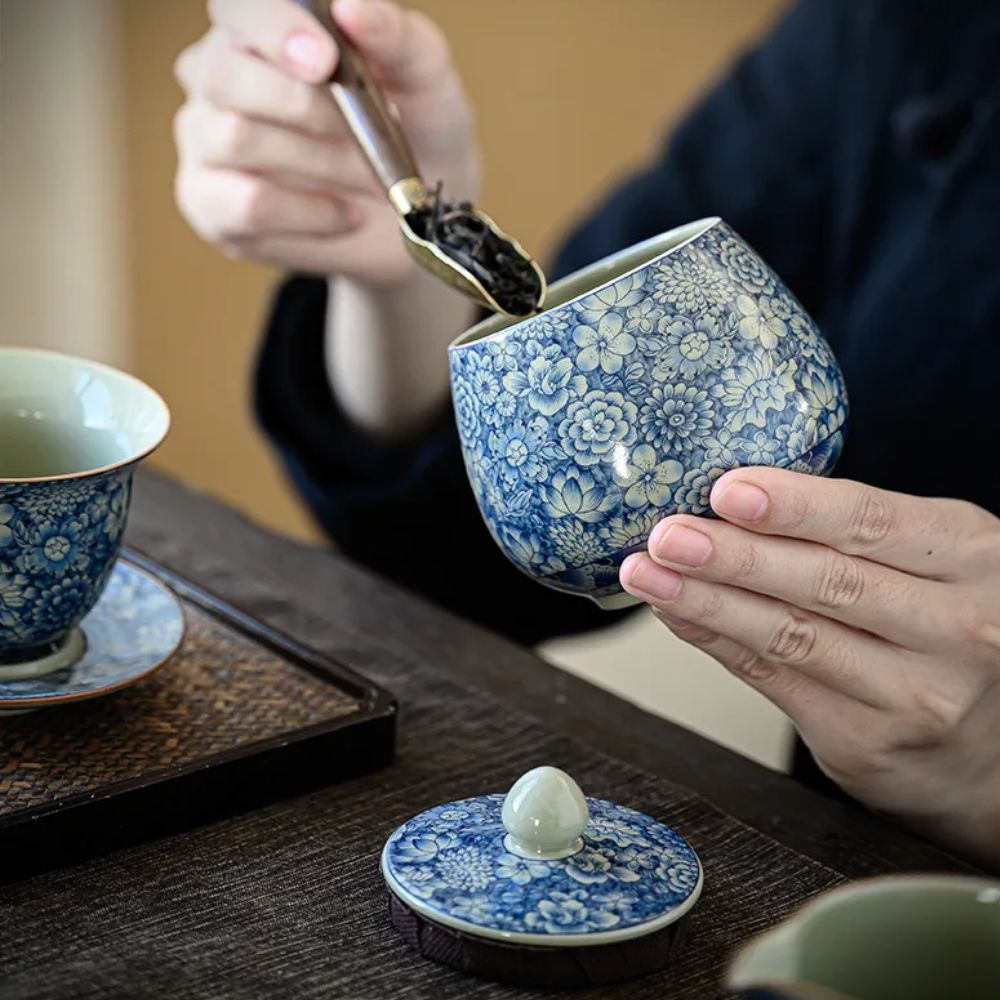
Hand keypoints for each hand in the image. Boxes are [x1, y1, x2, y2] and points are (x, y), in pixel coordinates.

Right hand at [173, 0, 478, 284]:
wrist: (415, 216)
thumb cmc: (415, 132)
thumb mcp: (424, 81)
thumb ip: (396, 39)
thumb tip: (352, 9)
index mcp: (262, 29)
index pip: (237, 7)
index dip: (274, 28)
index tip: (324, 59)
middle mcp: (219, 76)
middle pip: (226, 75)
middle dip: (308, 109)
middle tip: (368, 137)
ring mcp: (206, 140)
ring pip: (236, 138)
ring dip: (320, 164)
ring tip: (370, 180)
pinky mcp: (212, 205)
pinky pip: (247, 204)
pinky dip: (309, 212)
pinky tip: (345, 215)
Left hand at [620, 468, 999, 869]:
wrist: (994, 748)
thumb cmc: (947, 627)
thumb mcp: (935, 561)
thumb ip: (856, 533)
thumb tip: (734, 500)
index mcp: (973, 558)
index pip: (873, 523)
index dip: (796, 506)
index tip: (728, 490)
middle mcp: (956, 628)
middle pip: (826, 582)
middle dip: (734, 556)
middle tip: (667, 535)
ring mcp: (913, 694)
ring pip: (791, 635)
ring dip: (707, 601)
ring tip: (649, 573)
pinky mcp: (866, 742)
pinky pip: (772, 678)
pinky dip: (716, 641)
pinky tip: (677, 613)